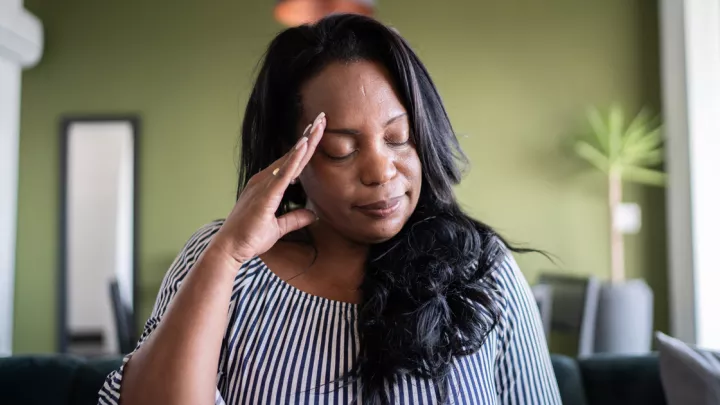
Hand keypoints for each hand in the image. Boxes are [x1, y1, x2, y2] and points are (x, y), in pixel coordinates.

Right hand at [211, 112, 326, 264]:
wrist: (230, 249)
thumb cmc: (249, 238)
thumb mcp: (278, 228)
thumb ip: (295, 218)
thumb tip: (313, 214)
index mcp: (267, 185)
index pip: (292, 163)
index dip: (306, 147)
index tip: (318, 131)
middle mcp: (264, 180)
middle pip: (292, 155)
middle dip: (308, 136)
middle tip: (322, 118)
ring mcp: (263, 185)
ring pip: (290, 159)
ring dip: (305, 142)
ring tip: (318, 125)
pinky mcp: (265, 195)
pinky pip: (283, 173)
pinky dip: (294, 159)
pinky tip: (304, 146)